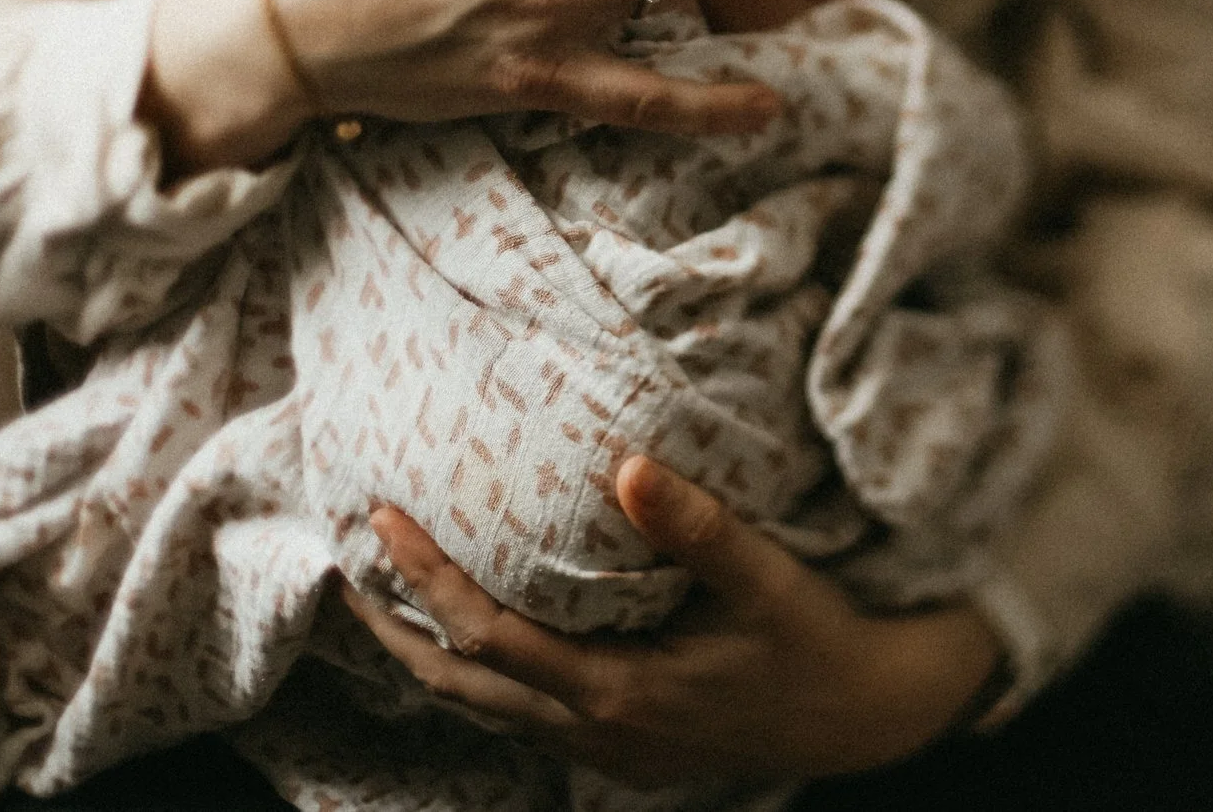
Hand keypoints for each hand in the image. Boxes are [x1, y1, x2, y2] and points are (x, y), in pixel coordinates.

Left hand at [339, 455, 997, 786]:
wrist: (870, 716)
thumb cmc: (818, 643)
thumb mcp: (769, 582)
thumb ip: (698, 526)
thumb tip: (627, 464)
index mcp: (616, 690)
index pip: (486, 635)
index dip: (424, 578)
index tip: (380, 517)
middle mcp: (595, 728)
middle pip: (458, 682)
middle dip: (392, 626)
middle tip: (342, 564)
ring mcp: (606, 747)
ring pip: (482, 706)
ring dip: (425, 652)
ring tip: (378, 597)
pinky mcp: (622, 747)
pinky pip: (520, 713)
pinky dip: (475, 672)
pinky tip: (469, 636)